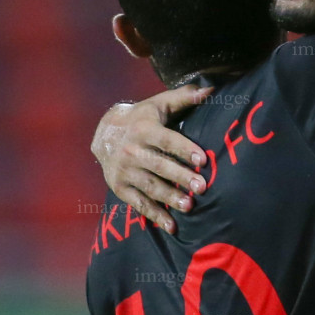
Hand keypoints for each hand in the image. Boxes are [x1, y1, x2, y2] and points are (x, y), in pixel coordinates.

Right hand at [91, 86, 210, 233]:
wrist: (103, 133)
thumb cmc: (142, 118)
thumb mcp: (159, 104)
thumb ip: (184, 97)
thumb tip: (211, 88)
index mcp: (144, 129)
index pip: (166, 140)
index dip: (184, 149)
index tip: (202, 160)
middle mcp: (132, 150)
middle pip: (159, 166)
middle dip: (180, 177)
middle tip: (201, 187)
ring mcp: (124, 171)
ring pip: (150, 186)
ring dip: (169, 197)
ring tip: (190, 206)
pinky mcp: (120, 187)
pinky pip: (139, 203)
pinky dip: (155, 215)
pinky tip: (172, 226)